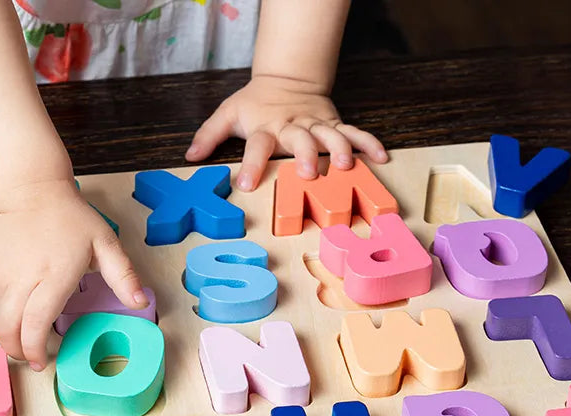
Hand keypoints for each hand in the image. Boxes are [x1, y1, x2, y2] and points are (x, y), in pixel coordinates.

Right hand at [0, 179, 146, 369]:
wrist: (28, 190)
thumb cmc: (69, 218)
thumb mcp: (105, 243)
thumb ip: (123, 276)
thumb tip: (140, 302)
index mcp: (53, 276)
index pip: (36, 323)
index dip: (35, 348)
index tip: (43, 362)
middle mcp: (21, 278)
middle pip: (8, 328)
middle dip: (17, 350)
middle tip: (32, 358)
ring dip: (10, 331)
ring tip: (26, 335)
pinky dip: (4, 307)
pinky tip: (19, 301)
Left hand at [185, 75, 387, 190]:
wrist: (287, 78)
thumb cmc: (256, 103)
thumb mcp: (228, 114)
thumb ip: (209, 135)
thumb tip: (189, 157)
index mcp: (265, 126)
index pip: (256, 145)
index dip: (250, 163)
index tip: (245, 183)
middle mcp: (292, 126)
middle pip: (300, 139)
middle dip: (305, 155)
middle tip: (309, 172)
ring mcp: (316, 125)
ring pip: (331, 136)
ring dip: (340, 149)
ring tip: (347, 165)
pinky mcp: (334, 123)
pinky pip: (354, 132)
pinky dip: (368, 143)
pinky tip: (381, 157)